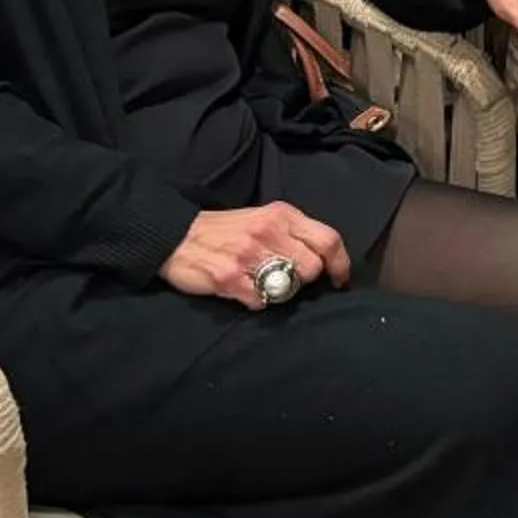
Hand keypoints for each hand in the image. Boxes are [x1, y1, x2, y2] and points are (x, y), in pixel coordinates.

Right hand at [162, 202, 352, 307]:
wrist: (177, 235)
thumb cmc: (228, 229)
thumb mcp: (265, 218)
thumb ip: (293, 234)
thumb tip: (325, 260)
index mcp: (282, 215)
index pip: (328, 239)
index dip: (340, 264)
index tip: (340, 280)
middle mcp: (268, 232)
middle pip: (312, 268)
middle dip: (305, 280)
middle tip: (288, 279)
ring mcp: (248, 255)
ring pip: (289, 287)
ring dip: (281, 292)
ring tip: (264, 284)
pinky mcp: (229, 278)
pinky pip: (260, 302)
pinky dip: (256, 302)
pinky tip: (244, 291)